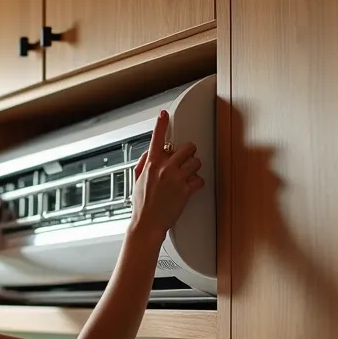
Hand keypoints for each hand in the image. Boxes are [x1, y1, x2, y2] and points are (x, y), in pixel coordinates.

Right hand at [129, 109, 203, 239]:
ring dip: (195, 167)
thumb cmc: (142, 204)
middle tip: (186, 158)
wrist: (147, 224)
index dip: (160, 124)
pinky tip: (191, 187)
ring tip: (188, 175)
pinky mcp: (186, 190)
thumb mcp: (137, 180)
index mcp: (151, 164)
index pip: (156, 138)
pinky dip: (198, 183)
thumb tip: (151, 151)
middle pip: (187, 147)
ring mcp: (176, 179)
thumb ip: (144, 162)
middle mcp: (165, 168)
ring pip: (197, 162)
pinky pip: (200, 180)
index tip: (163, 114)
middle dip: (189, 152)